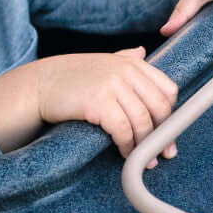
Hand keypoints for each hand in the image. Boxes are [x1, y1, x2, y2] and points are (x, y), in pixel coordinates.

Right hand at [35, 47, 178, 162]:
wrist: (40, 84)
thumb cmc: (71, 77)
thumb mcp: (102, 61)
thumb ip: (124, 58)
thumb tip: (142, 52)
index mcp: (132, 63)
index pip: (167, 89)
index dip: (171, 114)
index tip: (168, 131)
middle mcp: (126, 71)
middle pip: (159, 107)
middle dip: (164, 134)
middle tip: (162, 152)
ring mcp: (112, 86)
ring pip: (143, 121)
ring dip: (145, 145)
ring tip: (143, 159)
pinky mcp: (99, 103)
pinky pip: (123, 130)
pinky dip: (127, 146)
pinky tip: (124, 153)